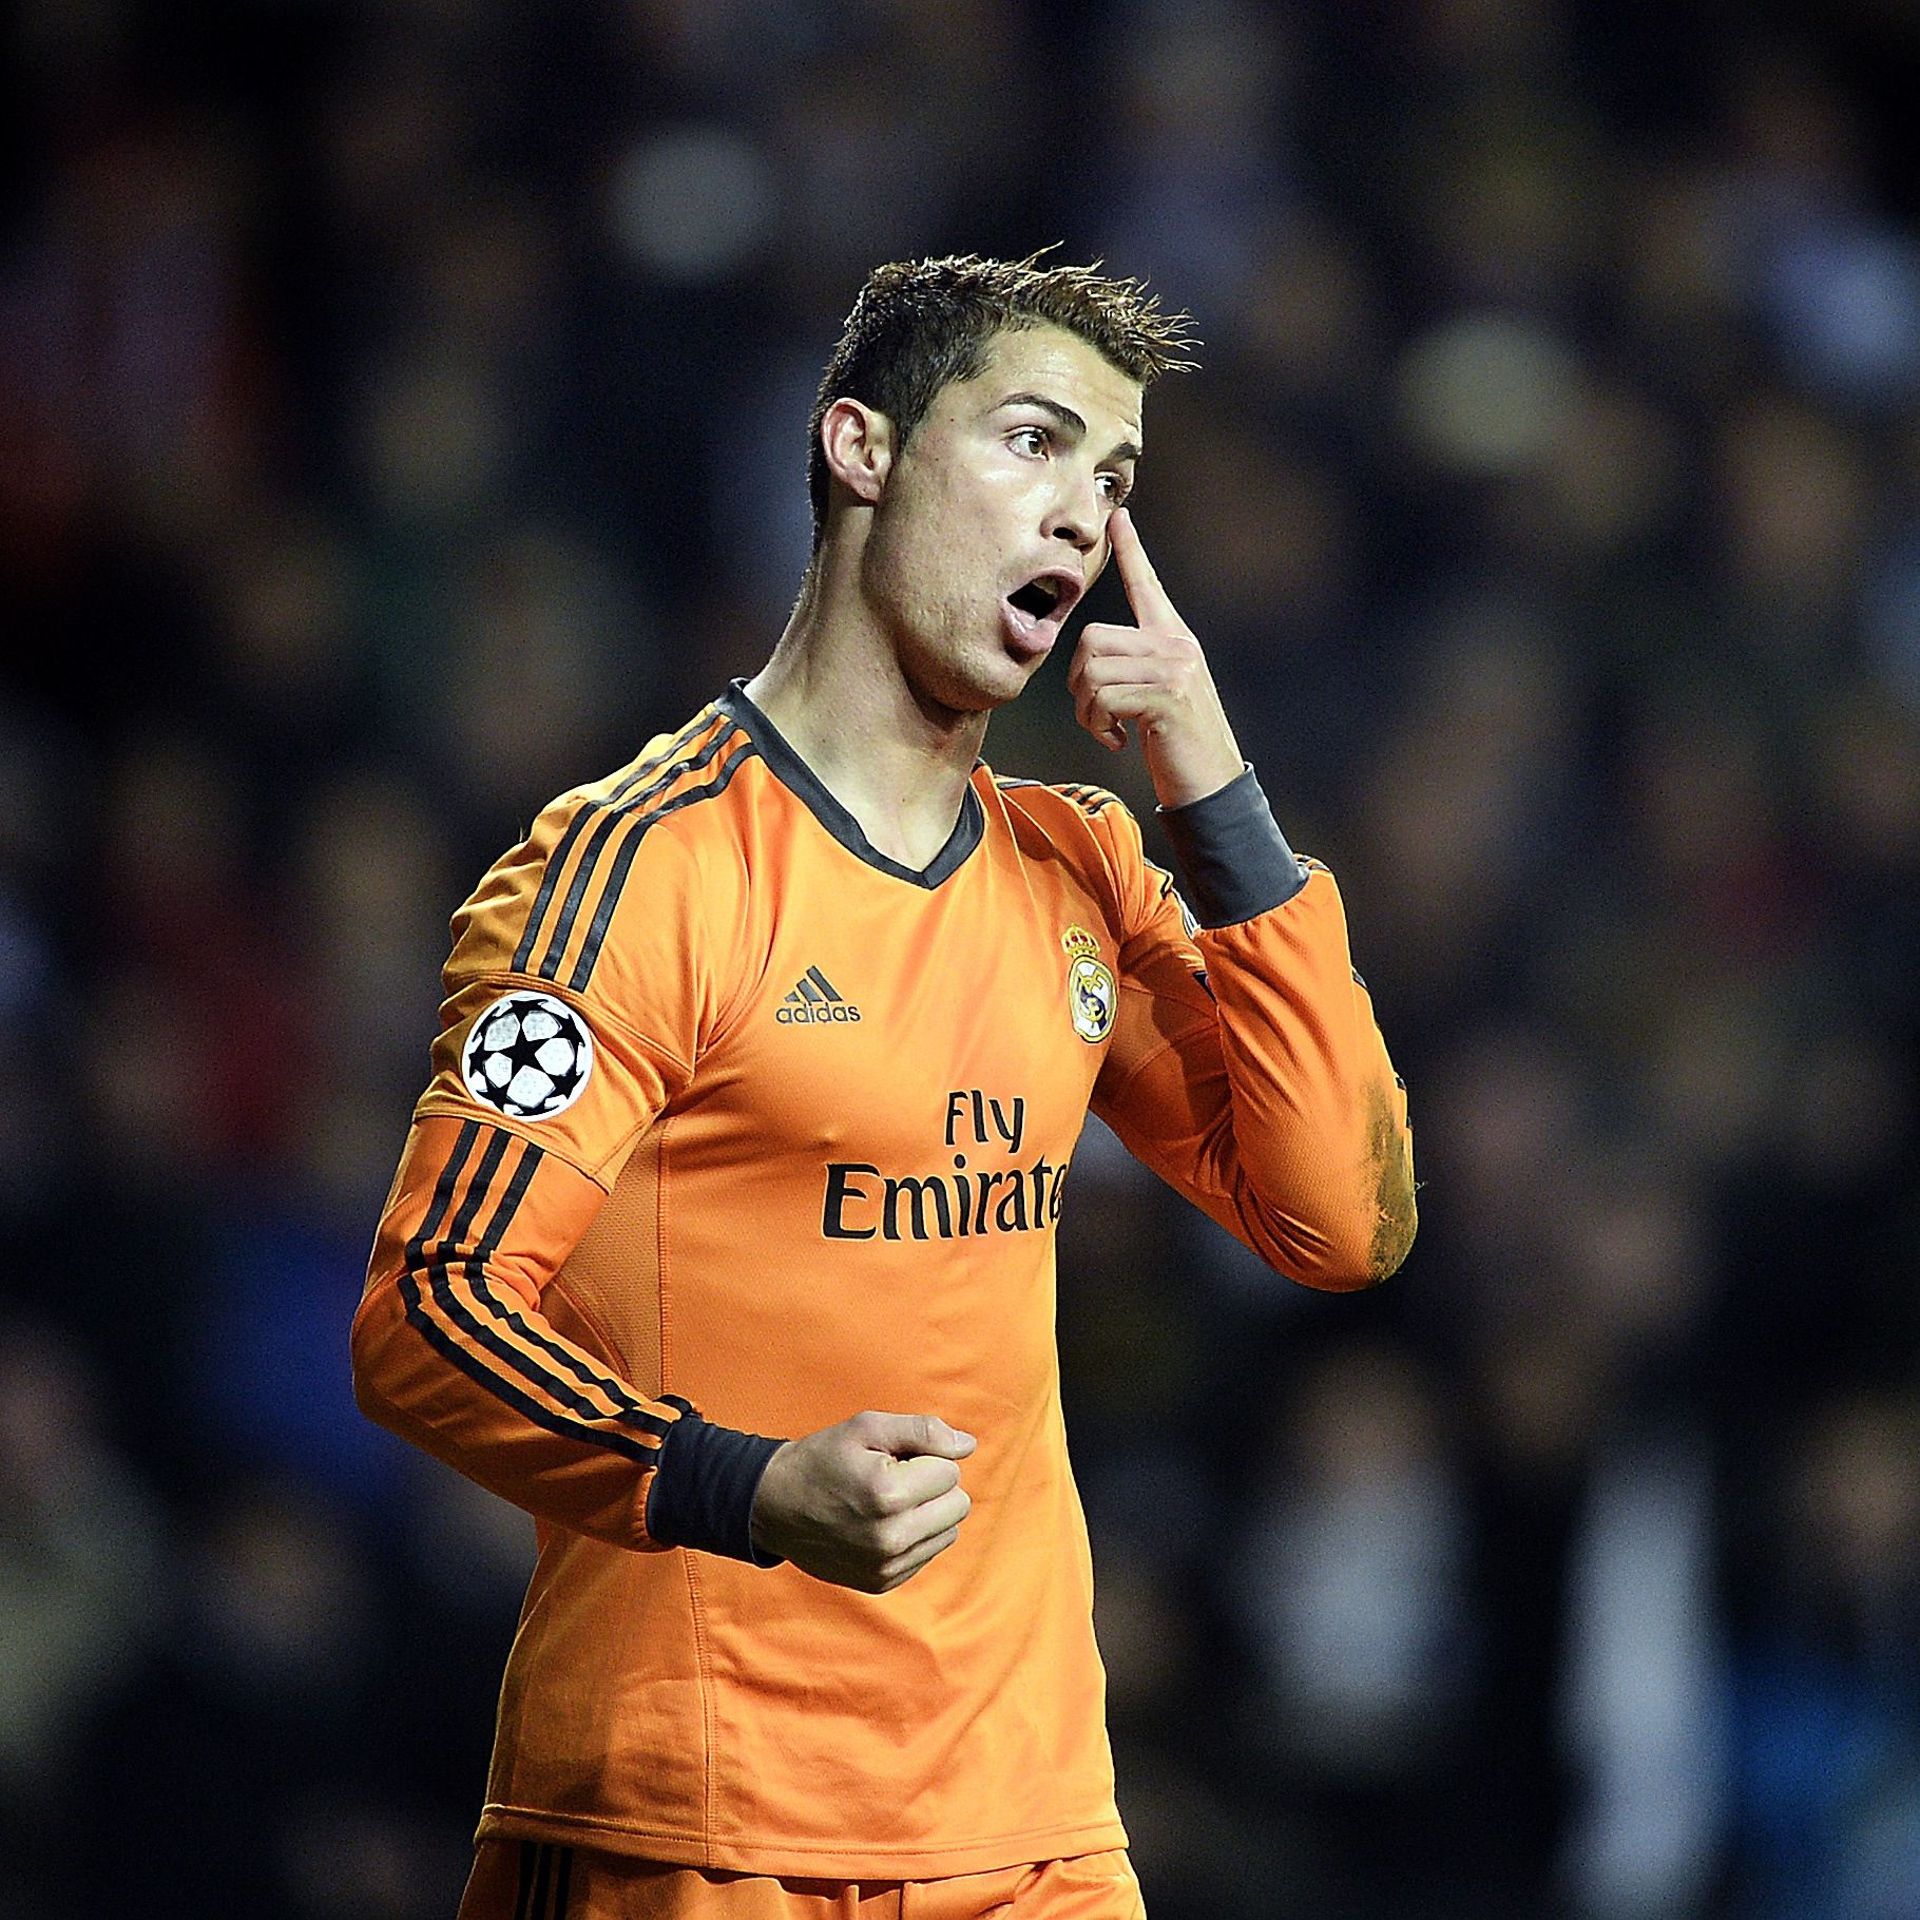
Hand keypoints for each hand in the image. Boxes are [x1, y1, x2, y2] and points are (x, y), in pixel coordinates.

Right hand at [749, 1411, 974, 1592]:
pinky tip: (881, 1524)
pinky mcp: (882, 1583)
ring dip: (928, 1513)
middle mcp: (891, 1538)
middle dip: (933, 1486)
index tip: (893, 1459)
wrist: (774, 1506)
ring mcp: (886, 1566)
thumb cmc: (823, 1458)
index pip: (950, 1471)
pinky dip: (914, 1536)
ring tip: (887, 1502)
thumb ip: (923, 1431)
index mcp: (888, 1494)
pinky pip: (928, 1554)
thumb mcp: (867, 1427)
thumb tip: (968, 1446)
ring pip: (948, 1532)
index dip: (925, 1457)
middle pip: (958, 1505)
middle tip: (894, 1478)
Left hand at [1068, 508, 1244, 809]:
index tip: (1118, 517)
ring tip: (1108, 730)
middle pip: (1091, 639)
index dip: (1132, 551)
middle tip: (1096, 714)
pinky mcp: (1167, 696)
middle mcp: (1175, 645)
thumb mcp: (1157, 697)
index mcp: (1173, 639)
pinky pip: (1103, 698)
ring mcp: (1174, 668)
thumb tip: (1088, 662)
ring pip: (1091, 672)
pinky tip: (1117, 742)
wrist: (1211, 785)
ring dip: (1086, 712)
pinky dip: (1098, 726)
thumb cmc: (1177, 745)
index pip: (1147, 586)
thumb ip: (1133, 669)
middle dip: (1077, 684)